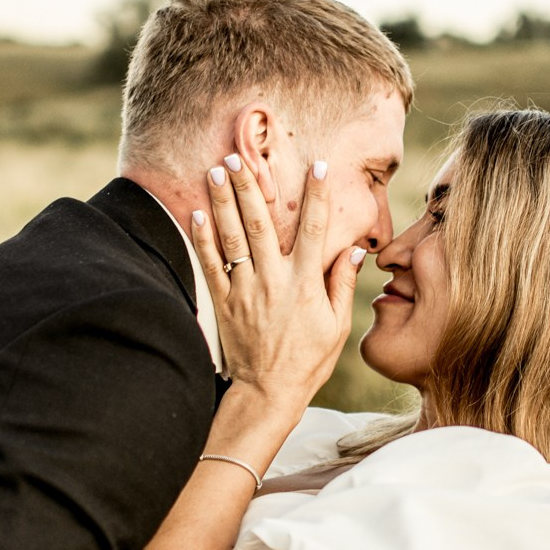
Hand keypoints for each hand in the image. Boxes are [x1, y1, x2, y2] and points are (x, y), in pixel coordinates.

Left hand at [192, 157, 364, 413]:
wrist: (268, 393)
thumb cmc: (308, 362)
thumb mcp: (337, 327)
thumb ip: (341, 286)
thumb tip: (353, 251)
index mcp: (305, 285)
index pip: (315, 231)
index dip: (318, 196)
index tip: (320, 166)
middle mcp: (274, 282)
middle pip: (262, 225)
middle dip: (251, 188)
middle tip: (240, 156)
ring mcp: (245, 291)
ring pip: (232, 238)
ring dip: (223, 202)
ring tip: (216, 170)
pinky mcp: (224, 303)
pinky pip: (210, 265)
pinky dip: (202, 238)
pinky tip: (196, 212)